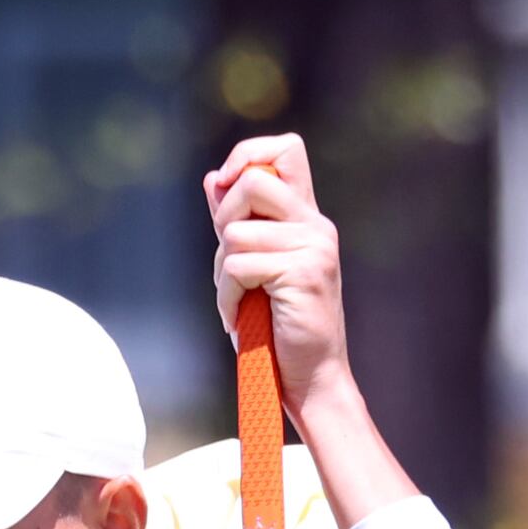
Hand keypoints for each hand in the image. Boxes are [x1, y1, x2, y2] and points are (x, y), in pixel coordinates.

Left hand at [204, 133, 354, 419]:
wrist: (312, 378)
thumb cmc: (277, 328)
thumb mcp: (253, 268)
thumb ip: (238, 224)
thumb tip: (212, 179)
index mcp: (306, 219)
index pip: (286, 150)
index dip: (248, 156)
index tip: (226, 185)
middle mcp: (315, 226)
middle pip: (254, 180)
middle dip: (224, 216)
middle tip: (230, 257)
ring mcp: (313, 248)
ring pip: (236, 232)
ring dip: (222, 272)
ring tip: (238, 300)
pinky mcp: (302, 273)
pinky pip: (238, 266)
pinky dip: (227, 296)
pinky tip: (240, 316)